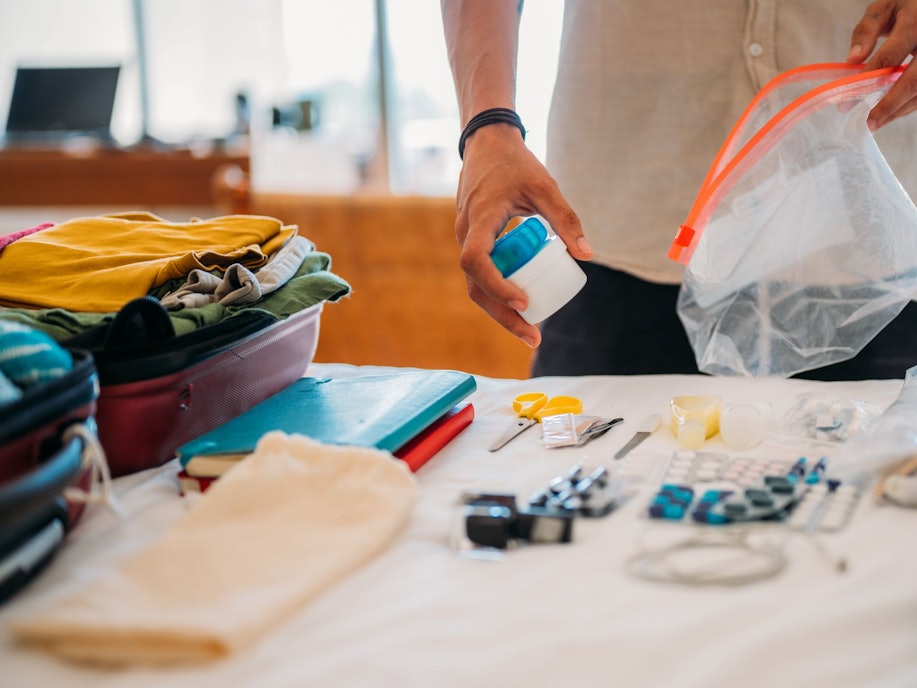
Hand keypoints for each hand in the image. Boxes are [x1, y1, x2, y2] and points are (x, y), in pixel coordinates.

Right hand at [454, 125, 593, 347]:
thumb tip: (588, 255)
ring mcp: (466, 238)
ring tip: (530, 331)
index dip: (497, 285)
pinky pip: (481, 275)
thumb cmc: (515, 163)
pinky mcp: (473, 241)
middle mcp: (466, 233)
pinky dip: (499, 294)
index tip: (523, 301)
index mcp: (479, 218)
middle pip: (475, 286)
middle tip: (532, 335)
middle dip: (502, 315)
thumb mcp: (544, 187)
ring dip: (500, 311)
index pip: (475, 261)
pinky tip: (522, 307)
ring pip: (476, 286)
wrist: (486, 143)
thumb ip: (565, 218)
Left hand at [848, 0, 916, 128]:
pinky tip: (888, 114)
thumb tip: (852, 60)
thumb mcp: (883, 9)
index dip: (869, 79)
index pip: (891, 56)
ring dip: (898, 110)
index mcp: (916, 23)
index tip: (849, 99)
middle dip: (889, 104)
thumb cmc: (904, 7)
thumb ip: (866, 31)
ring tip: (874, 123)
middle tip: (868, 123)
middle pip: (913, 80)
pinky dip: (906, 107)